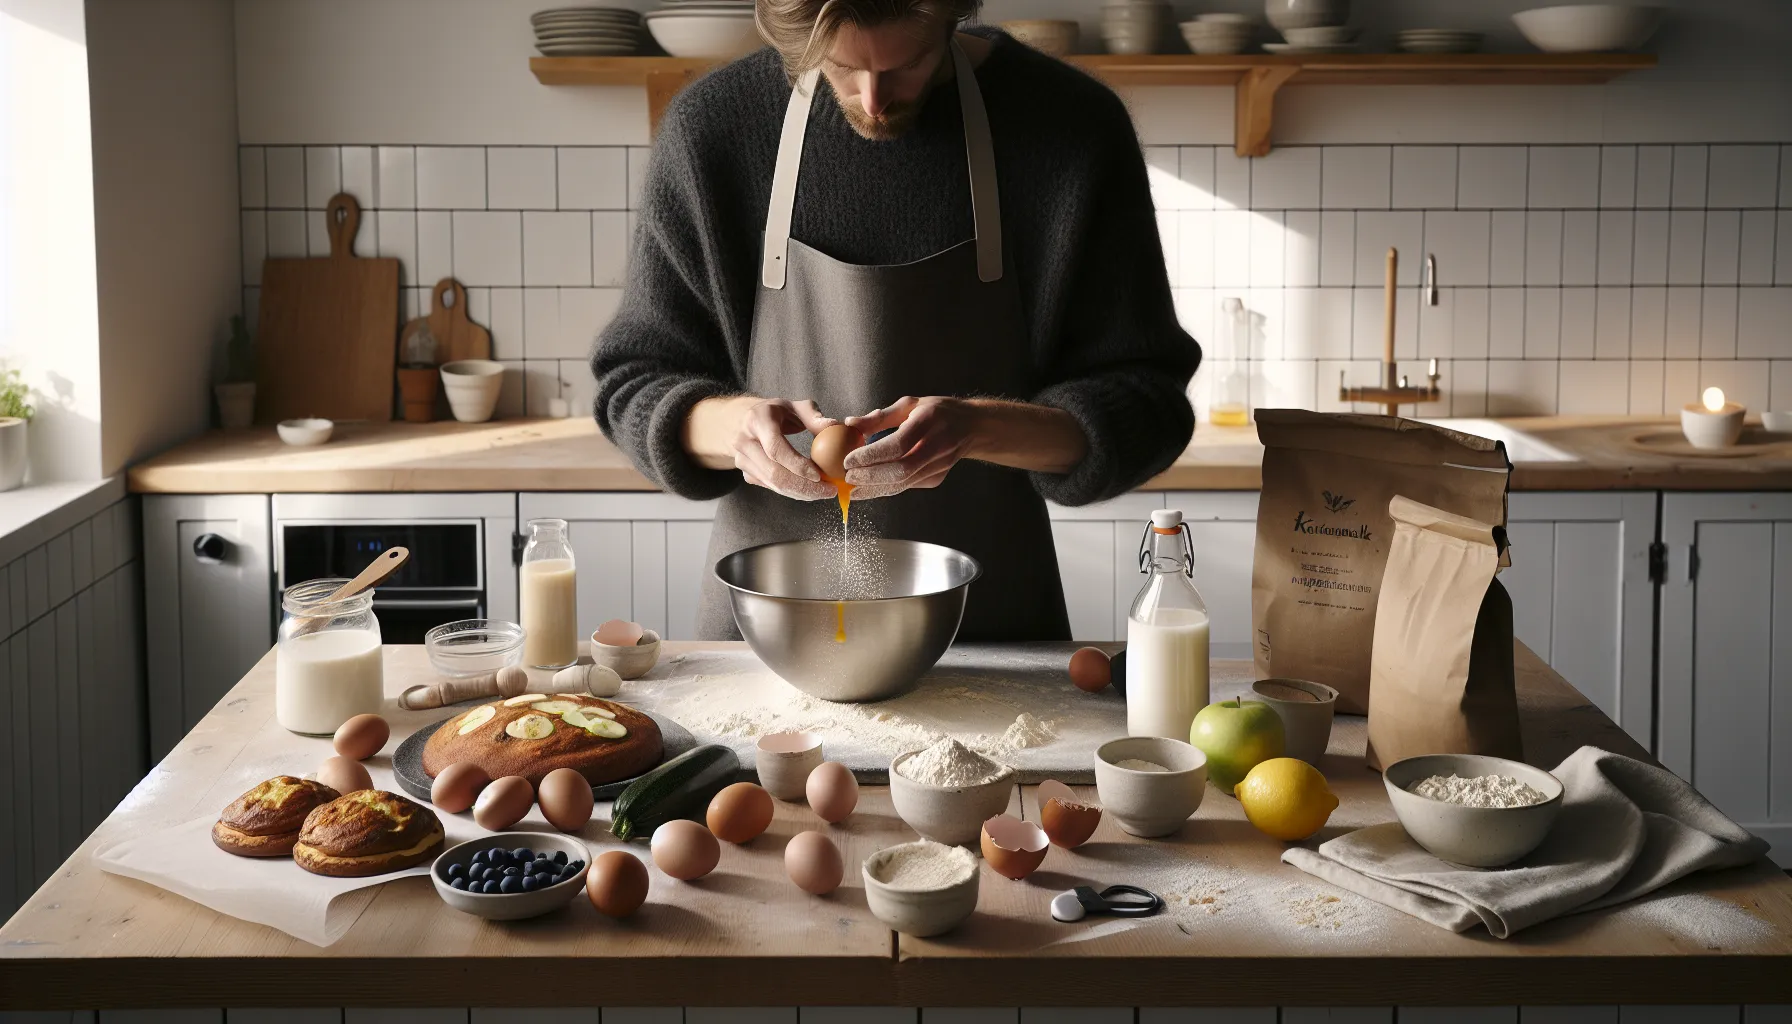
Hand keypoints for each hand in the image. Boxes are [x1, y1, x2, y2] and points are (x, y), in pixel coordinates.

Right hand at [729, 398, 838, 500]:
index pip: (775, 449)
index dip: (797, 465)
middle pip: (775, 473)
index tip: (819, 475)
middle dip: (804, 486)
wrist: (745, 420)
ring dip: (801, 493)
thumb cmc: (776, 412)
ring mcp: (743, 460)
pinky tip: (810, 490)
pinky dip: (793, 492)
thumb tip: (834, 426)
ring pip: (774, 484)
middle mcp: (745, 442)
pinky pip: (773, 487)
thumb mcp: (794, 406)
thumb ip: (813, 415)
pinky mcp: (747, 474)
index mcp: (757, 421)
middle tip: (828, 490)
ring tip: (824, 492)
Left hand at [841, 396, 978, 499]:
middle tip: (848, 478)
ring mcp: (940, 465)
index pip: (897, 445)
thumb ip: (879, 417)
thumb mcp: (909, 405)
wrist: (972, 427)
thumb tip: (850, 424)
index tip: (848, 460)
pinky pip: (907, 486)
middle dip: (870, 478)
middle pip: (901, 470)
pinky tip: (869, 488)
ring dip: (875, 489)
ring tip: (853, 490)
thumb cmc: (937, 412)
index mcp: (929, 422)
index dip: (871, 456)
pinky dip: (886, 489)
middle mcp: (937, 446)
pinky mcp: (937, 478)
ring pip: (904, 484)